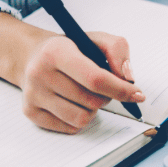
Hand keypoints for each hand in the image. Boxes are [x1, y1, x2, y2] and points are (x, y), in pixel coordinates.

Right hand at [18, 30, 144, 133]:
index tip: (138, 94)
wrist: (33, 55)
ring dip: (95, 109)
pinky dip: (81, 118)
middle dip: (108, 96)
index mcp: (57, 52)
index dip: (120, 89)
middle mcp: (40, 74)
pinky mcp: (30, 112)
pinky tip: (76, 103)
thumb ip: (118, 50)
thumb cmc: (71, 47)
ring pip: (81, 118)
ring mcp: (33, 95)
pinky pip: (69, 128)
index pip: (95, 78)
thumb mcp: (96, 38)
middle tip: (105, 86)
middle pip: (91, 100)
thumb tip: (127, 78)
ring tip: (89, 94)